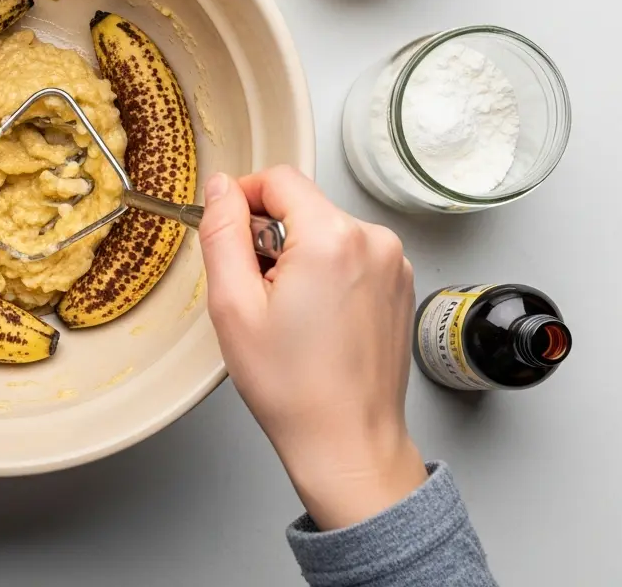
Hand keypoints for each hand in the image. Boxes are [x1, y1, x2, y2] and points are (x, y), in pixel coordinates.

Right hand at [197, 166, 424, 530]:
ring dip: (298, 257)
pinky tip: (316, 321)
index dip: (243, 199)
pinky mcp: (400, 285)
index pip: (279, 179)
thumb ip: (222, 232)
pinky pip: (351, 256)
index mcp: (331, 237)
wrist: (348, 443)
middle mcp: (373, 240)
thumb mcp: (232, 305)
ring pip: (326, 231)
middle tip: (257, 293)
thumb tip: (221, 188)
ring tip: (289, 314)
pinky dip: (326, 274)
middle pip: (303, 206)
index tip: (228, 234)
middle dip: (271, 237)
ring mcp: (394, 264)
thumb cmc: (292, 386)